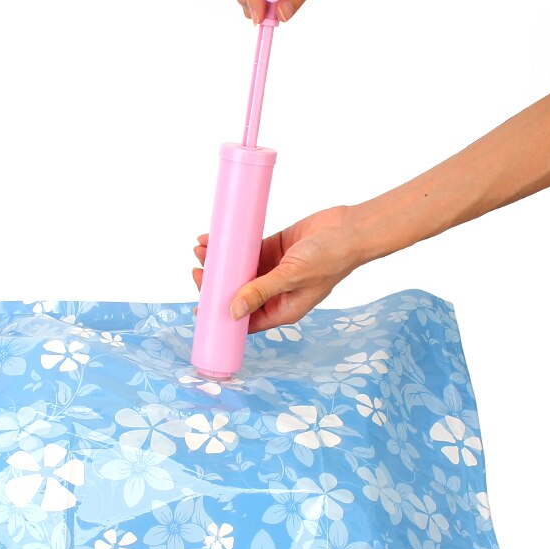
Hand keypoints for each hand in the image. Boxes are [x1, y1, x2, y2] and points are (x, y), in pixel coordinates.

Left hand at [193, 205, 362, 332]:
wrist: (351, 227)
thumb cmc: (331, 257)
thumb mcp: (292, 277)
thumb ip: (261, 291)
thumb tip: (232, 311)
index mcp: (281, 309)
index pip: (245, 320)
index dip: (221, 316)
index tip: (200, 307)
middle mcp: (275, 293)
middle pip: (237, 294)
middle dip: (215, 284)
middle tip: (198, 271)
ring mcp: (273, 270)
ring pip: (237, 271)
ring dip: (219, 262)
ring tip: (201, 249)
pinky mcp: (272, 249)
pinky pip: (245, 251)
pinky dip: (229, 246)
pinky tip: (213, 238)